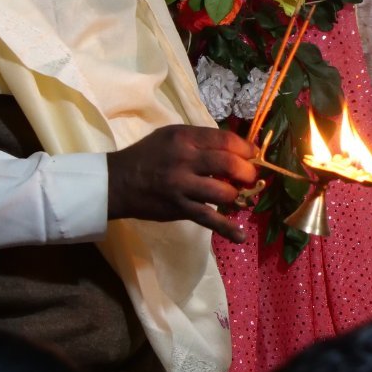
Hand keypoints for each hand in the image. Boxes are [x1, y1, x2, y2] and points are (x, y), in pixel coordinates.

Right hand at [107, 125, 257, 243]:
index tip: (253, 154)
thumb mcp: (172, 135)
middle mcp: (184, 159)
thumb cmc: (148, 155)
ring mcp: (182, 186)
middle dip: (247, 172)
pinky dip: (227, 229)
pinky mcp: (179, 208)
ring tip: (237, 196)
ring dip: (236, 196)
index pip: (225, 140)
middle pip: (229, 164)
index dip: (246, 148)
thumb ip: (200, 140)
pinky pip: (208, 219)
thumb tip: (235, 149)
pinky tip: (240, 236)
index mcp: (185, 137)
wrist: (118, 181)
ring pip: (223, 192)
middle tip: (251, 177)